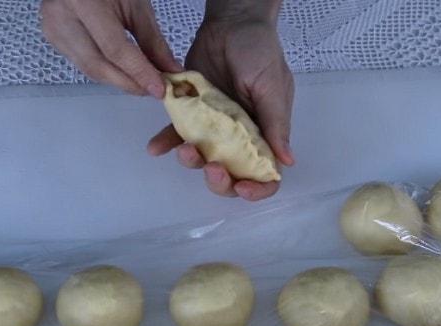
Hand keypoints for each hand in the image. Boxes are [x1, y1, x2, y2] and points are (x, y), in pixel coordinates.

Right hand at [40, 0, 181, 97]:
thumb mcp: (136, 7)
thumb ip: (152, 42)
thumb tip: (170, 72)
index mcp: (84, 3)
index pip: (114, 49)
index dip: (138, 72)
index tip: (159, 89)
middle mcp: (62, 18)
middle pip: (99, 66)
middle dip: (129, 83)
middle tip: (153, 90)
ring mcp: (54, 30)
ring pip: (90, 70)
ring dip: (119, 80)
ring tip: (141, 81)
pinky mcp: (53, 39)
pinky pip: (82, 65)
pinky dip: (105, 71)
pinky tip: (121, 71)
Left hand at [148, 3, 294, 201]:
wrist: (231, 22)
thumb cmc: (259, 51)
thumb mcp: (272, 86)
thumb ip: (275, 124)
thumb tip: (285, 161)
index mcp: (264, 134)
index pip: (265, 173)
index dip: (256, 189)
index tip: (242, 186)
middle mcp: (238, 137)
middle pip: (230, 175)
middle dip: (219, 181)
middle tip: (211, 167)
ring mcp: (213, 128)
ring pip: (201, 159)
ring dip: (191, 161)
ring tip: (185, 149)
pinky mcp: (191, 113)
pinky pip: (176, 134)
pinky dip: (165, 143)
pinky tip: (155, 147)